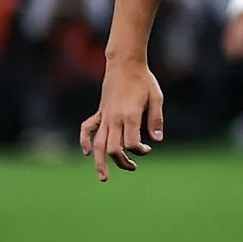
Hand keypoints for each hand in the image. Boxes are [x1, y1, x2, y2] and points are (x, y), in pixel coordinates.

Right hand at [80, 61, 163, 180]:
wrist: (124, 64)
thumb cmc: (144, 80)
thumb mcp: (156, 97)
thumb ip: (156, 119)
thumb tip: (157, 141)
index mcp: (130, 116)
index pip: (131, 144)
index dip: (139, 151)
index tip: (148, 148)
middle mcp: (114, 119)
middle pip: (113, 149)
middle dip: (122, 163)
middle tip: (133, 167)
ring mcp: (105, 116)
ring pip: (99, 144)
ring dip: (101, 162)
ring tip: (104, 177)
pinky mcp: (99, 112)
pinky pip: (87, 128)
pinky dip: (84, 141)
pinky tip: (87, 152)